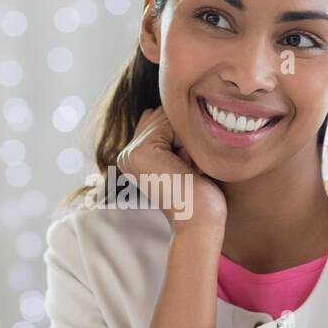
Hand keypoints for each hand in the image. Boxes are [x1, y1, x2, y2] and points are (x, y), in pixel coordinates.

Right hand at [116, 106, 226, 231]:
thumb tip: (164, 106)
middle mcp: (126, 153)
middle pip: (163, 115)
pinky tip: (187, 168)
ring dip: (187, 140)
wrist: (200, 221)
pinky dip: (188, 143)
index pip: (160, 119)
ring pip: (168, 117)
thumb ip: (169, 133)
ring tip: (188, 169)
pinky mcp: (141, 152)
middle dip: (184, 136)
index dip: (182, 137)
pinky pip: (172, 124)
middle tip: (188, 170)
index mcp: (132, 155)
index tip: (185, 169)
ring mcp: (130, 153)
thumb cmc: (200, 192)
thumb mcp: (182, 156)